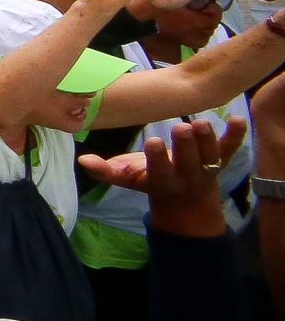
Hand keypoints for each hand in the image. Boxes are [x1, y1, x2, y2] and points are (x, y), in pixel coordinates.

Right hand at [78, 117, 239, 238]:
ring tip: (201, 122)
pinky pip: (231, 148)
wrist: (188, 201)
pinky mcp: (222, 159)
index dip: (158, 158)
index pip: (160, 170)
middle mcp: (187, 177)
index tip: (152, 141)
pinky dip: (236, 135)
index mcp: (162, 181)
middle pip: (189, 162)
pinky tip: (237, 119)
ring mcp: (207, 168)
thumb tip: (83, 160)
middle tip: (181, 127)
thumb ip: (106, 171)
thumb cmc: (151, 181)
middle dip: (186, 146)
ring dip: (208, 140)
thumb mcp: (128, 180)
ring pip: (211, 155)